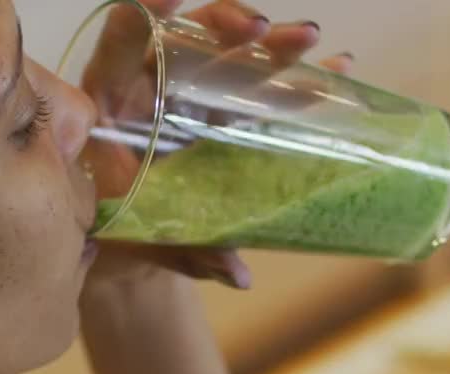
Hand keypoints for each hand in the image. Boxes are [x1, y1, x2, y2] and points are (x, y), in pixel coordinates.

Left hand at [78, 0, 355, 294]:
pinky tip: (340, 68)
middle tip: (262, 30)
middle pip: (188, 38)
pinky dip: (299, 77)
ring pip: (231, 54)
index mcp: (110, 101)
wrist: (128, 245)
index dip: (143, 14)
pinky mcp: (223, 110)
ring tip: (309, 40)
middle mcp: (149, 86)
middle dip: (229, 25)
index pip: (121, 41)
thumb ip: (186, 249)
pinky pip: (260, 86)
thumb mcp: (144, 239)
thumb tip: (239, 272)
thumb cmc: (116, 234)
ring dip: (272, 44)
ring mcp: (190, 94)